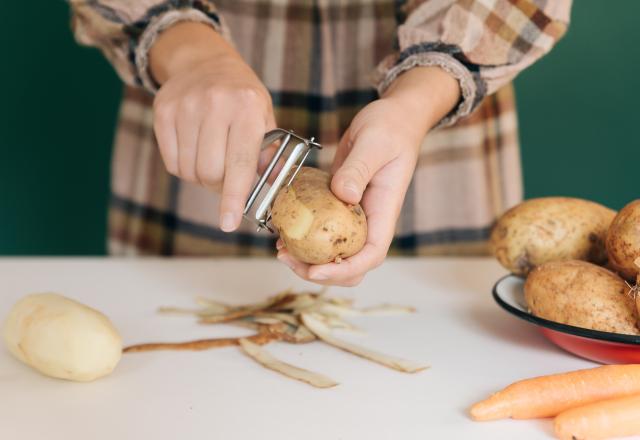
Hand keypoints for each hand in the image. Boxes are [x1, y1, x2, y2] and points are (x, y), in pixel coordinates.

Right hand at [149, 23, 275, 231]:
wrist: (204, 62)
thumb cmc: (242, 98)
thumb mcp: (263, 118)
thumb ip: (269, 155)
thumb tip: (273, 191)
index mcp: (247, 108)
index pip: (239, 164)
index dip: (233, 198)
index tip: (228, 223)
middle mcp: (214, 105)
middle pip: (210, 173)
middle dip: (220, 186)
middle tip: (227, 177)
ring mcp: (185, 107)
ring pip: (189, 171)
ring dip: (201, 177)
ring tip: (212, 157)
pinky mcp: (163, 112)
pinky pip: (172, 163)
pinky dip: (184, 167)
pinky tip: (194, 149)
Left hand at [277, 67, 460, 285]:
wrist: (393, 117)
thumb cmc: (391, 128)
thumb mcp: (374, 144)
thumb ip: (359, 169)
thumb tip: (342, 195)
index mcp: (383, 212)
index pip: (370, 255)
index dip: (344, 270)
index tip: (316, 270)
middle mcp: (369, 220)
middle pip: (350, 265)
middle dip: (320, 272)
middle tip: (287, 258)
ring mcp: (352, 215)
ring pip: (333, 252)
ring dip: (307, 259)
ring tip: (280, 249)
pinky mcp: (337, 204)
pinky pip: (321, 230)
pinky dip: (303, 236)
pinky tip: (282, 229)